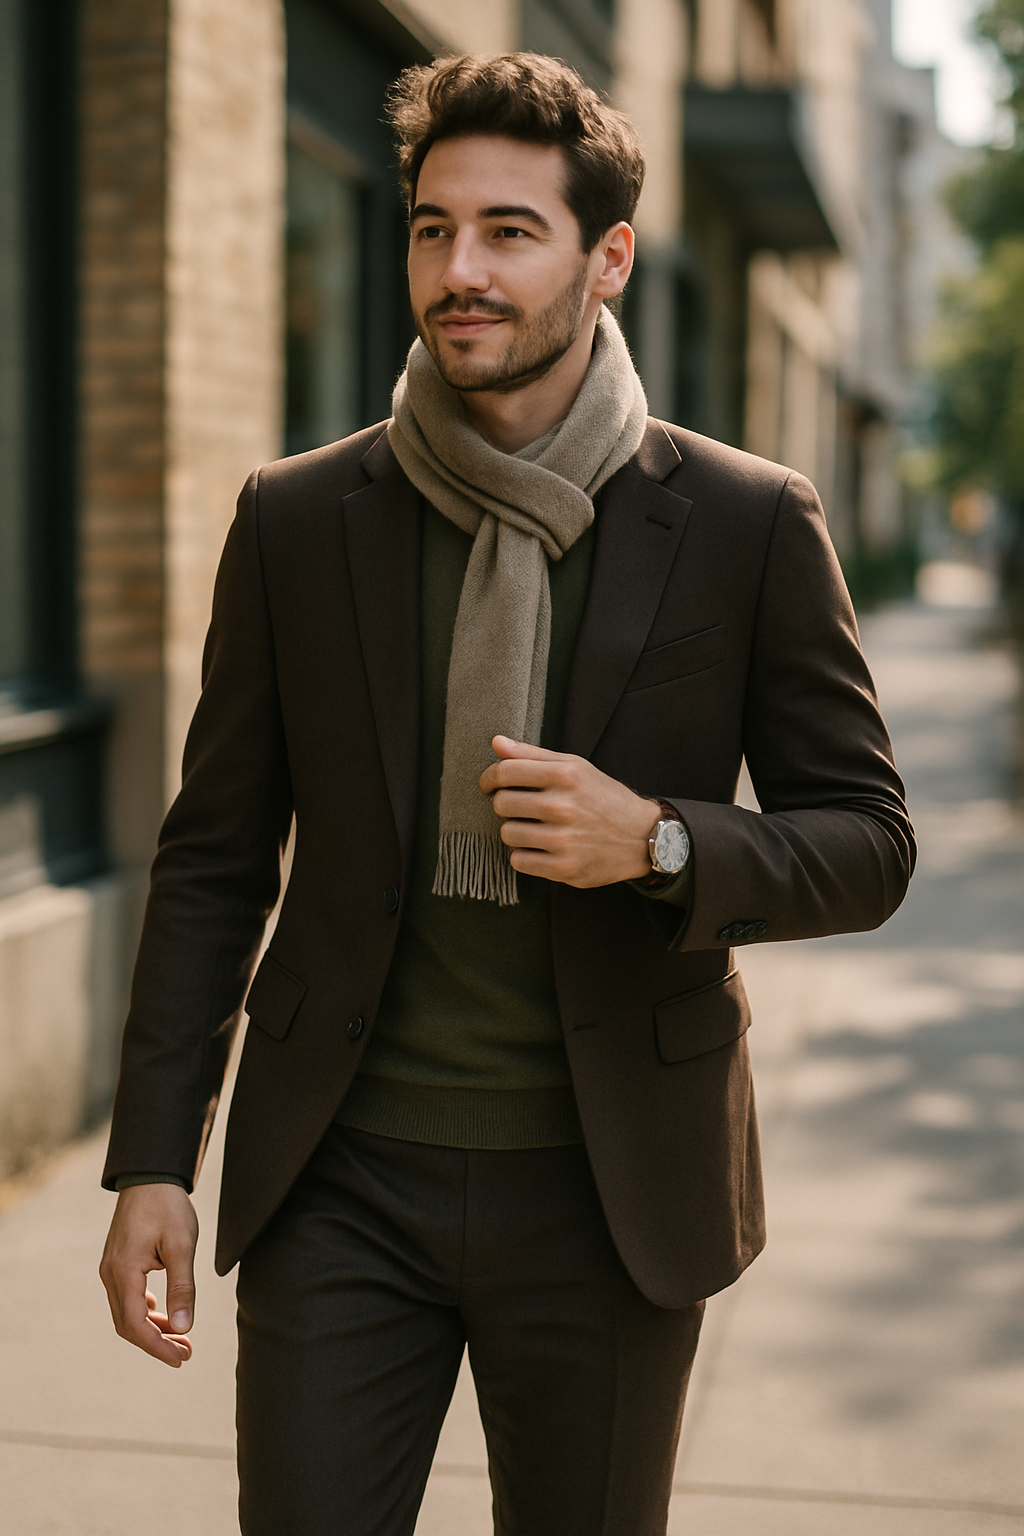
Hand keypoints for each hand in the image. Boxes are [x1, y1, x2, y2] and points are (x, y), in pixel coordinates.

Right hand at [99, 1183, 198, 1367]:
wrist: (150, 1176)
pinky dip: (146, 1311)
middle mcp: (110, 1273)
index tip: (180, 1358)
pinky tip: (165, 1313)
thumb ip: (182, 1287)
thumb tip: (183, 1327)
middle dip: (156, 1342)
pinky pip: (127, 1297)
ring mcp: (111, 1268)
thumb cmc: (167, 1207)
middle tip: (185, 1353)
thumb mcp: (181, 1245)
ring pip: (127, 1312)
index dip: (157, 1346)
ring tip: (181, 1338)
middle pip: (127, 1324)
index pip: (135, 1324)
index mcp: (123, 1271)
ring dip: (152, 1328)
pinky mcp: (118, 1262)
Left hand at [479, 735, 658, 887]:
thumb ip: (533, 755)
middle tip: (521, 808)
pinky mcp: (564, 868)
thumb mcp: (575, 767)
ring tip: (535, 829)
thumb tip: (496, 742)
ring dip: (516, 831)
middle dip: (506, 805)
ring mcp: (564, 840)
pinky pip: (519, 861)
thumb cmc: (603, 798)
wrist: (642, 837)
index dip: (490, 778)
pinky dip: (526, 856)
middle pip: (502, 804)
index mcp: (565, 775)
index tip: (490, 784)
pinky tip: (542, 848)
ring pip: (507, 834)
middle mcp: (563, 806)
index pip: (505, 772)